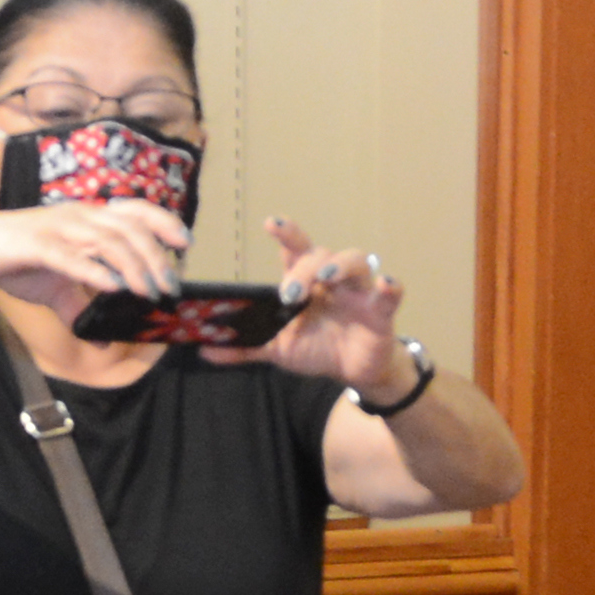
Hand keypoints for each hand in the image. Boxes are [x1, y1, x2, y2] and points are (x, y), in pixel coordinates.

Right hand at [0, 195, 186, 317]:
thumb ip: (78, 307)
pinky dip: (94, 271)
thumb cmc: (14, 260)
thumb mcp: (53, 288)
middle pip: (129, 228)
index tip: (184, 243)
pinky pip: (72, 256)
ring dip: (132, 266)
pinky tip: (112, 287)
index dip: (162, 222)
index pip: (133, 210)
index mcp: (85, 218)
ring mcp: (58, 228)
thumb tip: (100, 340)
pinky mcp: (38, 245)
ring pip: (107, 240)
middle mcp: (78, 216)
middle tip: (168, 286)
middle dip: (154, 257)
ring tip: (147, 291)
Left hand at [244, 219, 412, 388]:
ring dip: (339, 266)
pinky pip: (390, 294)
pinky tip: (385, 284)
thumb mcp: (277, 349)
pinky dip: (390, 286)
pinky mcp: (381, 311)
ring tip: (325, 279)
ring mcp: (358, 292)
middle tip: (289, 295)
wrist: (351, 371)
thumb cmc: (317, 348)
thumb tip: (204, 351)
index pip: (295, 250)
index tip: (270, 223)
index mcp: (305, 282)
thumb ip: (244, 348)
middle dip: (303, 270)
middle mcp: (332, 279)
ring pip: (354, 262)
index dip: (286, 233)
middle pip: (320, 255)